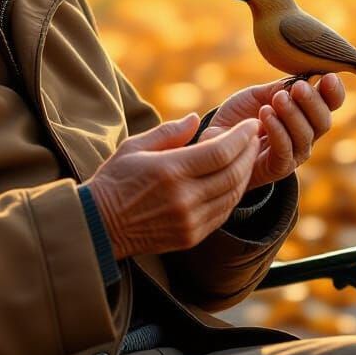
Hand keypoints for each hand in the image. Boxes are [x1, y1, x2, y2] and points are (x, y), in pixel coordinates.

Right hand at [86, 114, 260, 259]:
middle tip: (255, 136)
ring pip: (233, 194)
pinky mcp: (191, 236)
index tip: (251, 124)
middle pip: (233, 173)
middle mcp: (184, 198)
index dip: (241, 136)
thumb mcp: (134, 146)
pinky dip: (233, 194)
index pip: (220, 151)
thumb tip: (196, 118)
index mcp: (170, 171)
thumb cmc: (114, 179)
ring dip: (246, 173)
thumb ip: (169, 131)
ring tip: (249, 156)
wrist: (100, 224)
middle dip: (249, 152)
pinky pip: (223, 213)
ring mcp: (190, 220)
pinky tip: (234, 180)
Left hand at [199, 74, 345, 188]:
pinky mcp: (279, 167)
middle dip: (312, 102)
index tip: (328, 76)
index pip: (330, 104)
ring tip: (276, 99)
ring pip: (306, 135)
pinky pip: (285, 149)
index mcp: (306, 114)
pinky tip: (265, 114)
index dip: (334, 92)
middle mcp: (306, 135)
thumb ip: (281, 88)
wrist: (216, 140)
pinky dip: (278, 130)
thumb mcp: (259, 95)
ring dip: (293, 114)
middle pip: (323, 121)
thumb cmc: (241, 116)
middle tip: (299, 87)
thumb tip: (303, 77)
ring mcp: (295, 153)